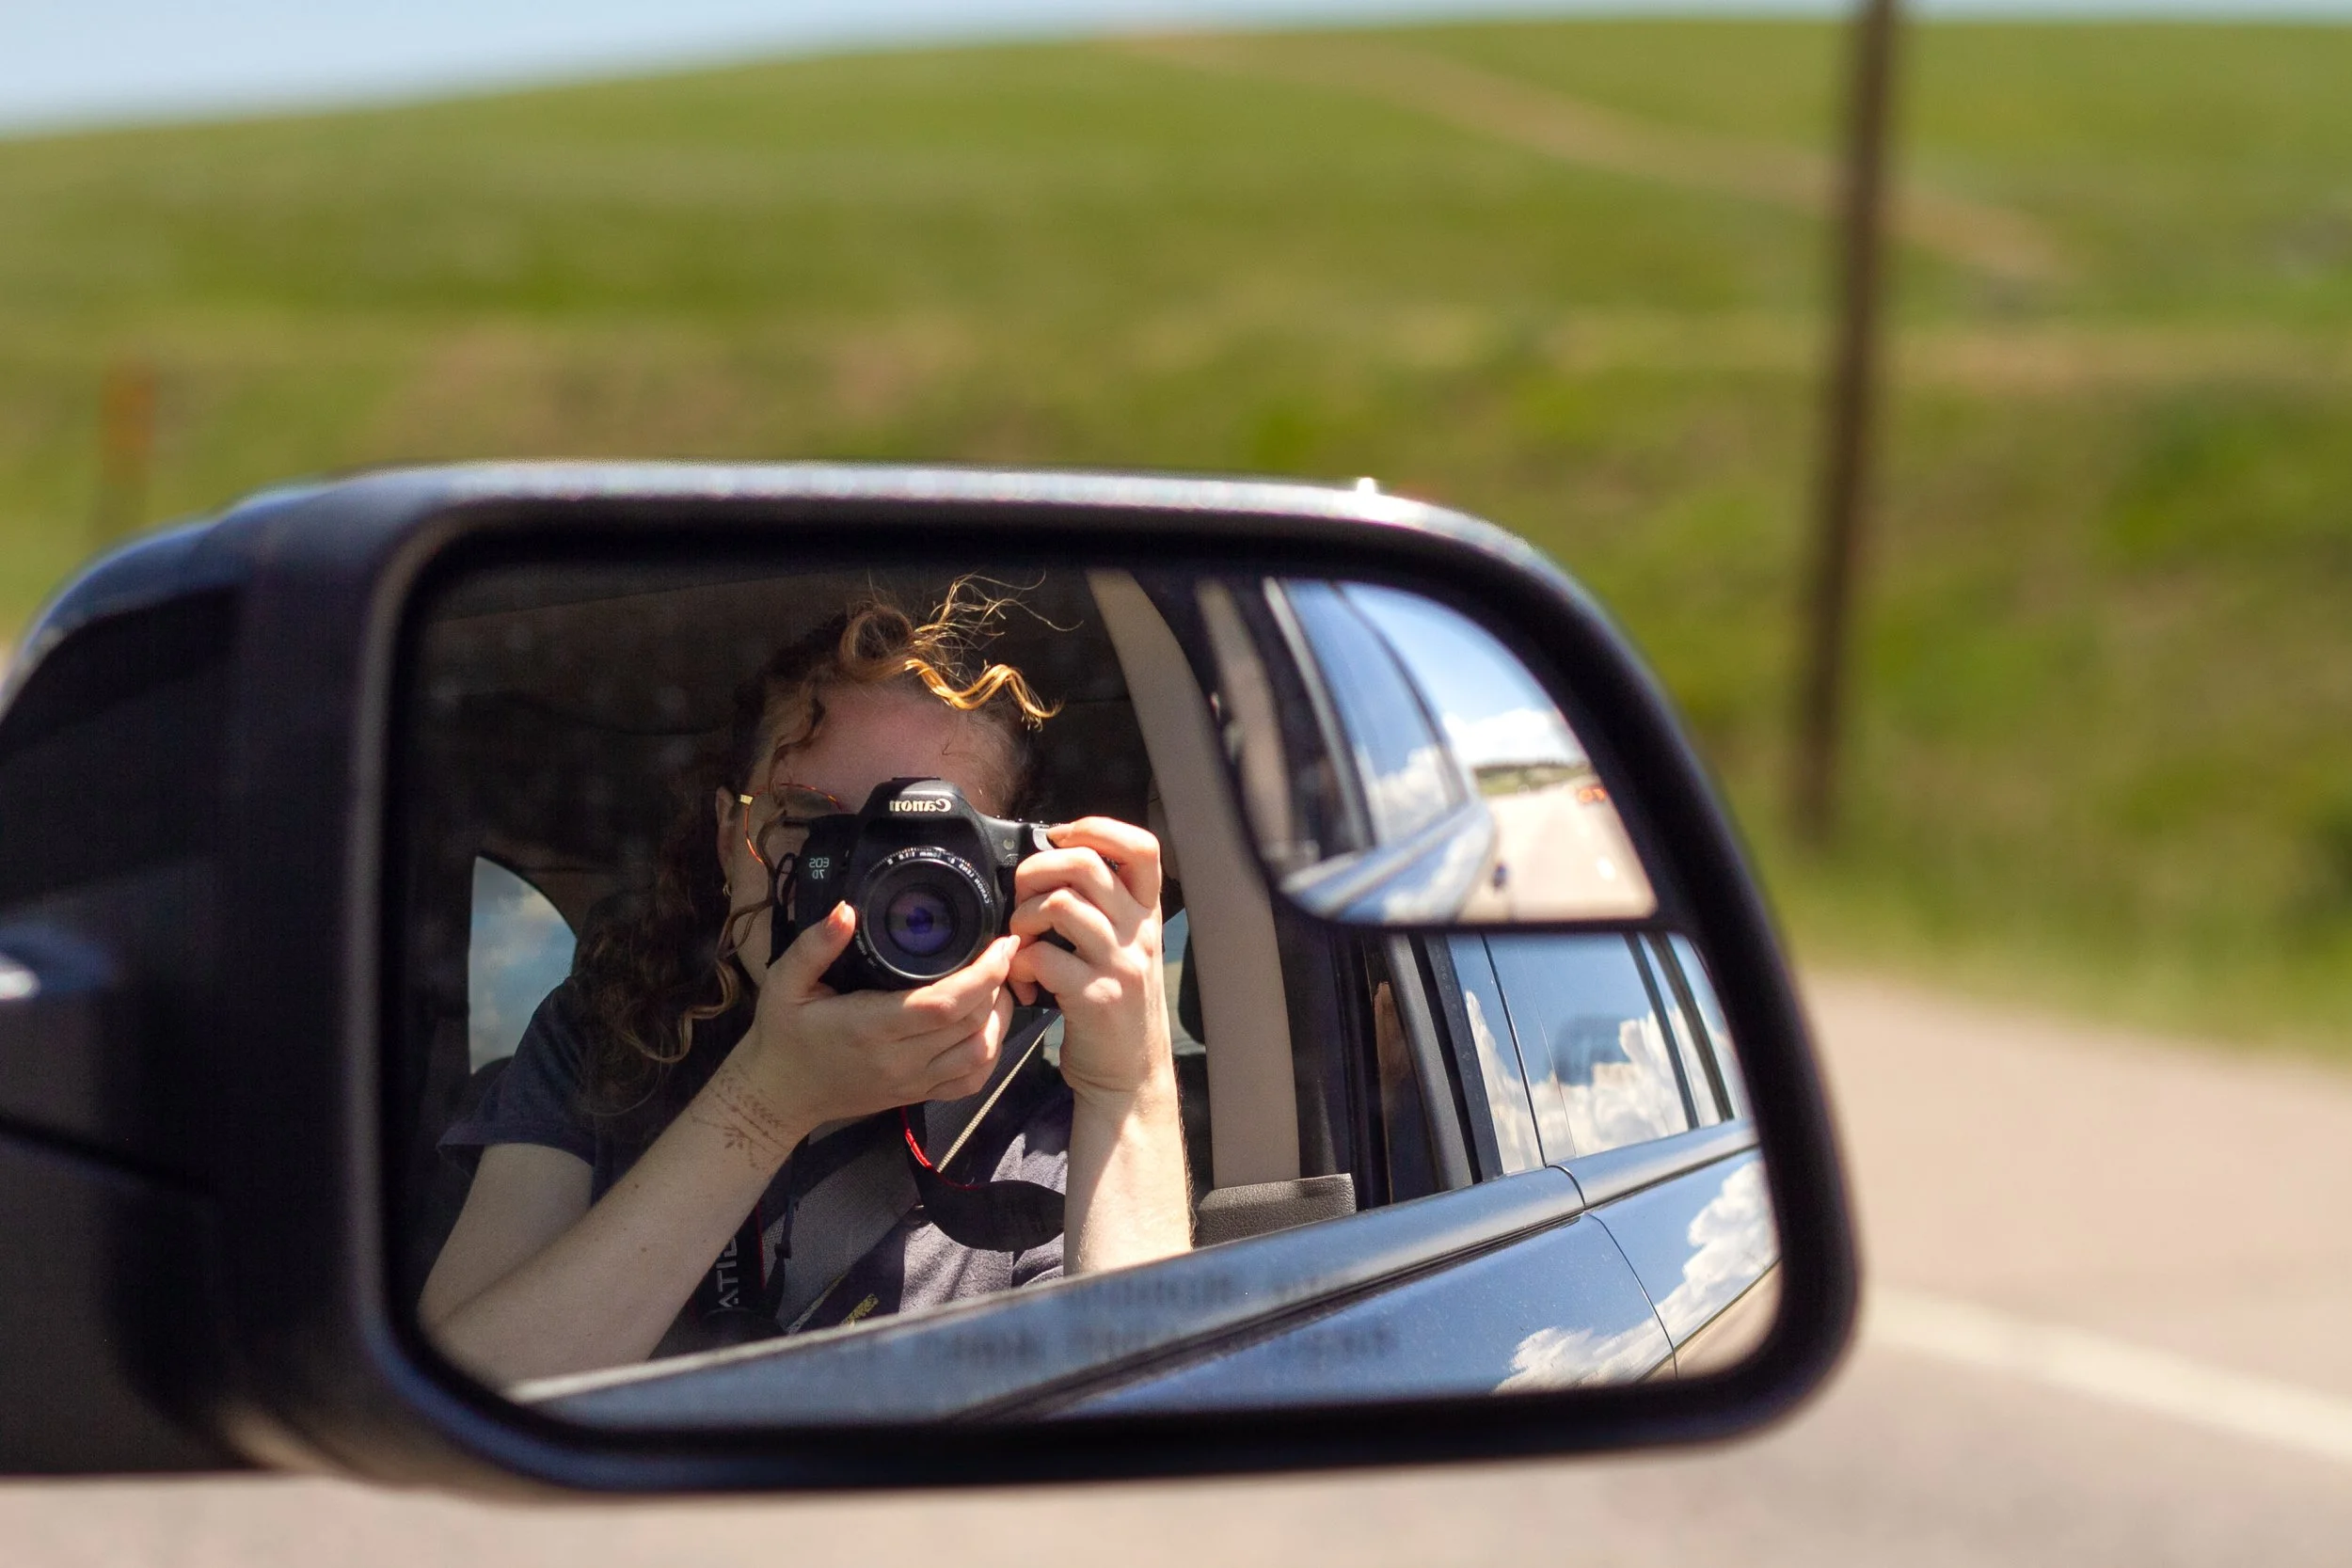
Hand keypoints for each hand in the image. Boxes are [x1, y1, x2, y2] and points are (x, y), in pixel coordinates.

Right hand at [720, 905, 1016, 1157]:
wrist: (778, 1095)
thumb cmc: (783, 1034)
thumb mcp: (784, 983)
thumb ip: (815, 946)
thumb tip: (847, 910)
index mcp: (871, 1026)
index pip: (945, 1004)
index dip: (984, 974)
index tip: (1001, 943)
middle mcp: (900, 1059)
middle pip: (972, 1025)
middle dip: (998, 985)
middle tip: (1002, 952)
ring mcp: (913, 1082)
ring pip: (980, 1054)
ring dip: (1001, 1018)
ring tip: (1000, 984)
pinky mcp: (918, 1096)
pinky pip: (970, 1082)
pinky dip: (991, 1054)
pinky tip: (989, 1026)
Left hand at [1007, 818, 1171, 1104]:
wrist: (1131, 1076)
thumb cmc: (1116, 1008)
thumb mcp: (1124, 949)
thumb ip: (1102, 909)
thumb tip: (1051, 865)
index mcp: (1146, 914)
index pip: (1141, 847)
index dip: (1096, 829)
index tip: (1062, 841)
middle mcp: (1139, 933)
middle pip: (1086, 864)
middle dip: (1037, 870)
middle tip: (1024, 896)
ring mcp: (1120, 964)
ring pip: (1060, 904)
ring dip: (1024, 917)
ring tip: (1022, 940)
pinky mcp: (1095, 998)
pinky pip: (1042, 957)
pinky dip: (1019, 963)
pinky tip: (1023, 981)